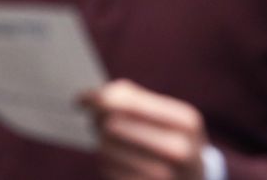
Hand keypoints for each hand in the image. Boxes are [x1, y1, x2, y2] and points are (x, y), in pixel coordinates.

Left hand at [84, 79, 206, 179]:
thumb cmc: (173, 139)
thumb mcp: (168, 115)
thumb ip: (133, 98)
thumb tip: (88, 96)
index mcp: (185, 121)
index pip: (127, 103)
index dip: (98, 98)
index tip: (81, 97)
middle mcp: (179, 150)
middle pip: (113, 125)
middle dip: (98, 119)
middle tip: (95, 119)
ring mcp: (164, 178)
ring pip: (106, 149)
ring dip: (101, 142)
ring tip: (110, 140)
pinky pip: (108, 171)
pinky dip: (107, 162)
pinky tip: (117, 160)